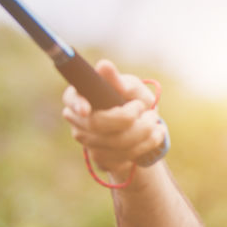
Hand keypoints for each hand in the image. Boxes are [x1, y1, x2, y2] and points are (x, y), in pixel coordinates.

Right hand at [61, 60, 166, 181]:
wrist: (145, 128)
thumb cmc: (133, 101)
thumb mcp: (131, 88)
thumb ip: (118, 81)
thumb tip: (104, 66)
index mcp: (80, 97)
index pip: (71, 100)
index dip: (76, 104)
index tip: (86, 109)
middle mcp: (79, 122)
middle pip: (97, 124)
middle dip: (129, 119)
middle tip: (150, 112)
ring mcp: (88, 143)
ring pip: (115, 144)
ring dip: (143, 133)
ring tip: (156, 122)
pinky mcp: (101, 160)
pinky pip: (123, 157)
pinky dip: (145, 146)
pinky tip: (154, 136)